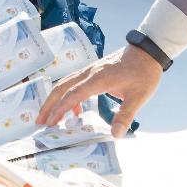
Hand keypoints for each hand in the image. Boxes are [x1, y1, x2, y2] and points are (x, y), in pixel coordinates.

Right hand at [37, 45, 161, 136]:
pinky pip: (74, 83)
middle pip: (62, 87)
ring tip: (49, 118)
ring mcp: (90, 70)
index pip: (73, 94)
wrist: (147, 52)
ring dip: (55, 100)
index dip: (60, 109)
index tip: (50, 123)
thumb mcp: (139, 97)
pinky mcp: (94, 71)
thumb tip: (115, 135)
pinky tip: (76, 111)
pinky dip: (69, 97)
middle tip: (39, 122)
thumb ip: (126, 115)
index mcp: (98, 79)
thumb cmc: (143, 73)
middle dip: (49, 105)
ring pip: (65, 84)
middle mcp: (89, 73)